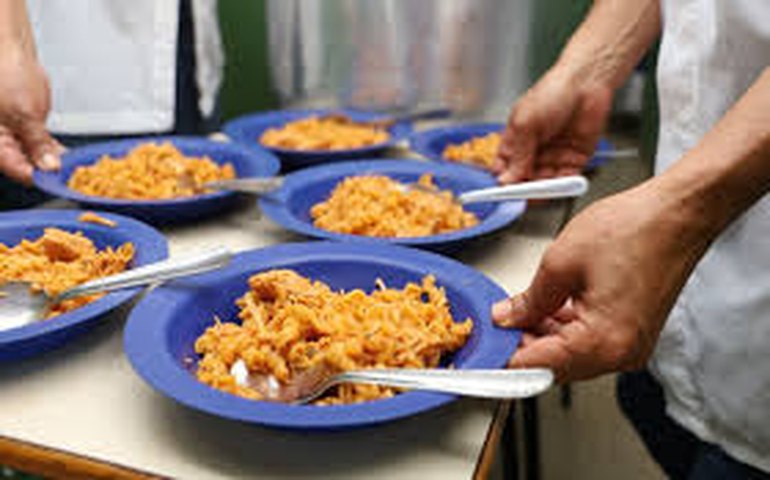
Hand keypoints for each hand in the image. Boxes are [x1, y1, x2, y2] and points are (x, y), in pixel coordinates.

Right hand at [0, 48, 62, 183]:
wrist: (10, 53)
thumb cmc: (6, 75)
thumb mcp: (24, 113)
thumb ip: (37, 143)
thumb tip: (48, 166)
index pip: (19, 170)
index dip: (42, 178)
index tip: (61, 181)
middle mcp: (3, 142)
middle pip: (29, 167)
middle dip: (51, 172)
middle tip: (72, 177)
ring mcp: (15, 136)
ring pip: (37, 158)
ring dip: (56, 163)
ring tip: (74, 169)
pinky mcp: (27, 129)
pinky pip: (41, 146)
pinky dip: (55, 152)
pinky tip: (68, 158)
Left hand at [491, 181, 711, 382]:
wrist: (678, 212)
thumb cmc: (634, 229)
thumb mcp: (560, 262)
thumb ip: (528, 300)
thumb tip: (506, 318)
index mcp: (603, 342)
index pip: (538, 366)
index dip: (503, 357)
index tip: (481, 349)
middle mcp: (621, 353)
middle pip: (555, 365)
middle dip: (522, 343)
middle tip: (496, 321)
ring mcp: (630, 344)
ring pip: (571, 353)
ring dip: (542, 334)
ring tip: (519, 306)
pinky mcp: (633, 331)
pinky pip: (589, 340)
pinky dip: (564, 327)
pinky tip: (547, 305)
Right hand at [494, 67, 612, 183]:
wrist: (587, 82)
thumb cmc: (553, 92)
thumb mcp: (526, 124)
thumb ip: (517, 155)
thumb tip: (505, 180)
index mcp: (516, 141)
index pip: (504, 169)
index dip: (503, 182)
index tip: (503, 193)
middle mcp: (534, 151)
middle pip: (525, 179)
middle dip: (525, 188)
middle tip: (525, 193)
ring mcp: (554, 156)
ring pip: (545, 182)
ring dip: (545, 186)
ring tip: (545, 185)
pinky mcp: (574, 159)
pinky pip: (567, 178)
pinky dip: (564, 184)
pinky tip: (561, 184)